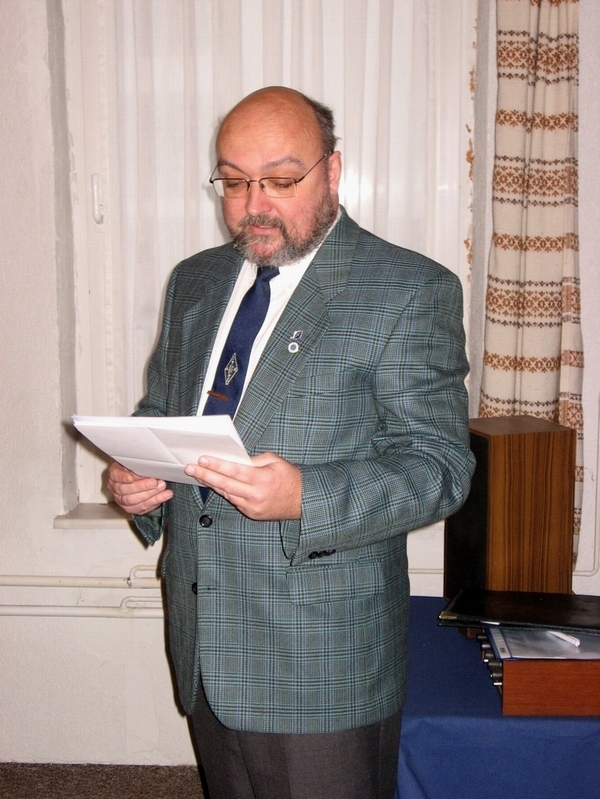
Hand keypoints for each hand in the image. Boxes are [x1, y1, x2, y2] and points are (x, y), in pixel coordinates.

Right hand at [107, 461, 172, 514]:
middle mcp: (115, 488)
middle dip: (142, 486)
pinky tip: (164, 496)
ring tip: (162, 488)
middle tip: (155, 482)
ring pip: (132, 501)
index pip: (115, 475)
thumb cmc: (138, 469)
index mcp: (114, 473)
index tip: (131, 478)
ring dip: (150, 495)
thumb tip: (150, 466)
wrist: (142, 480)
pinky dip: (155, 501)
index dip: (122, 477)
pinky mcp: (131, 508)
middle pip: (124, 490)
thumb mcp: (137, 463)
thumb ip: (140, 465)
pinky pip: (141, 507)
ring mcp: (121, 500)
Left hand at [184, 452, 301, 520]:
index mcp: (262, 479)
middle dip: (205, 475)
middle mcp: (256, 495)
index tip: (202, 459)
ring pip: (227, 494)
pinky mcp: (252, 514)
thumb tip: (235, 460)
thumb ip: (254, 460)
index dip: (216, 465)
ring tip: (198, 474)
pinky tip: (215, 484)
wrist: (302, 501)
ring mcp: (253, 507)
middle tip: (189, 468)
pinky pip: (234, 501)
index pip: (234, 471)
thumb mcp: (275, 461)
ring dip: (212, 484)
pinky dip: (225, 492)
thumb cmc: (290, 477)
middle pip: (225, 484)